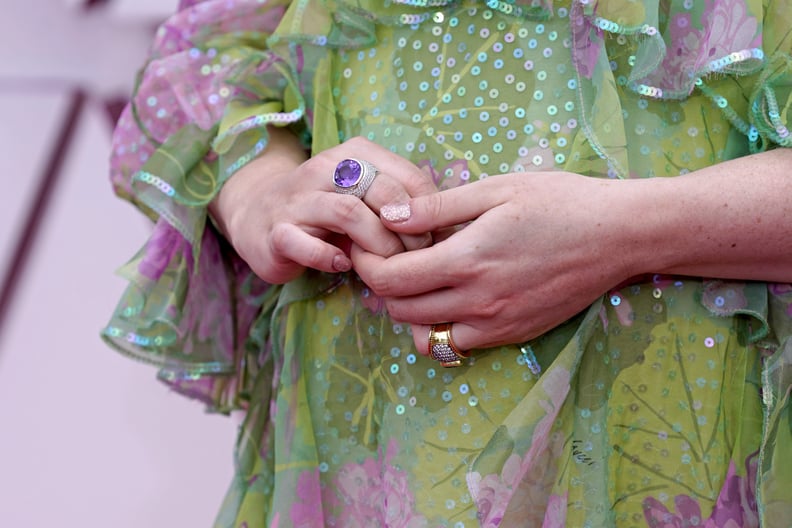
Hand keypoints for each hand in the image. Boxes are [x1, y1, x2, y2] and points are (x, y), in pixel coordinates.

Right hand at [211, 132, 436, 283]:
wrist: (258, 216)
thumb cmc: (326, 210)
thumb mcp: (364, 197)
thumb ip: (399, 202)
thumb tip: (446, 225)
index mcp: (353, 155)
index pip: (407, 175)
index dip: (428, 211)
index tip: (432, 238)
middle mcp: (324, 168)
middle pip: (381, 190)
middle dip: (407, 229)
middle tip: (415, 255)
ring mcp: (297, 199)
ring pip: (348, 212)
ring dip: (377, 244)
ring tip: (385, 266)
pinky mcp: (276, 232)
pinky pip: (306, 244)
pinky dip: (329, 258)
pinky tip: (342, 266)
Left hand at [352, 171, 634, 353]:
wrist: (619, 236)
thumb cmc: (560, 202)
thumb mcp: (496, 190)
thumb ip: (436, 208)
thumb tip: (388, 215)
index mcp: (467, 260)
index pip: (390, 280)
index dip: (366, 264)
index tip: (366, 245)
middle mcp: (477, 301)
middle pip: (400, 310)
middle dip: (383, 286)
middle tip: (390, 258)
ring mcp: (497, 325)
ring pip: (427, 333)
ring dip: (411, 308)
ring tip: (420, 276)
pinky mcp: (515, 336)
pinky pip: (462, 341)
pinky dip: (445, 323)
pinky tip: (456, 293)